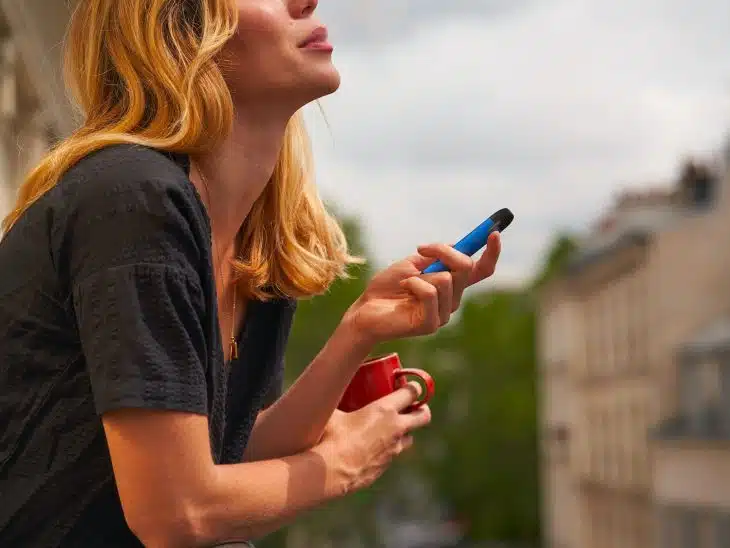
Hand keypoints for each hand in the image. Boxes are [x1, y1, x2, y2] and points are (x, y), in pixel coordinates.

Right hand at [316, 384, 430, 494]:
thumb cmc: (330, 438)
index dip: (414, 387)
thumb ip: (336, 401)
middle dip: (421, 410)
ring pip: (410, 437)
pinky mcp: (387, 465)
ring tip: (389, 428)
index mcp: (384, 410)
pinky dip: (389, 448)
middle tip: (412, 407)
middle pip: (423, 416)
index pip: (412, 393)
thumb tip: (327, 394)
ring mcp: (393, 449)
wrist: (331, 473)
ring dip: (404, 432)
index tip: (410, 386)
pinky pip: (393, 454)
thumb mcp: (333, 412)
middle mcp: (395, 428)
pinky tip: (373, 447)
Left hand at [345, 232, 500, 344]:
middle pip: (465, 267)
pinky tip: (403, 289)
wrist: (364, 310)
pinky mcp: (430, 324)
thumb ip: (435, 257)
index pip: (481, 270)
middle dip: (444, 251)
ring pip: (447, 279)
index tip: (493, 232)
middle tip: (420, 248)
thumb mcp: (411, 263)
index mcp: (451, 285)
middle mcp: (452, 300)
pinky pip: (430, 292)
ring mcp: (443, 314)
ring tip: (404, 283)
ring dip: (420, 274)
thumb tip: (457, 245)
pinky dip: (413, 284)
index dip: (491, 252)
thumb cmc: (386, 288)